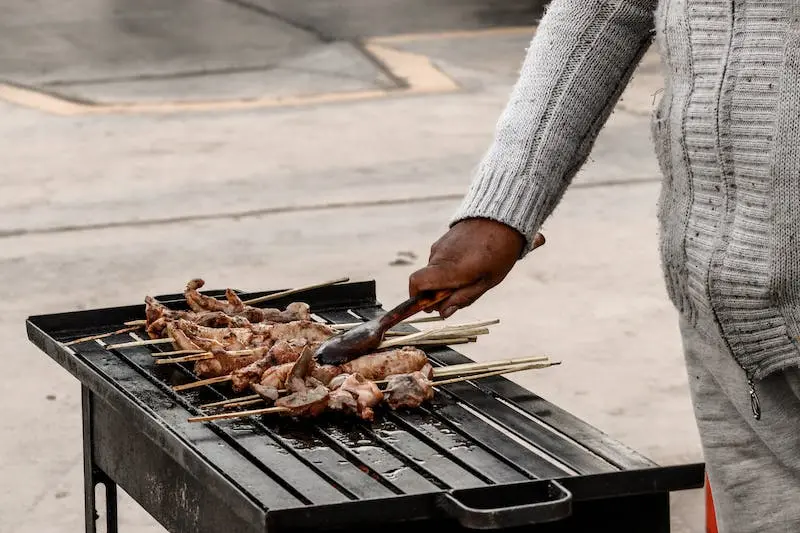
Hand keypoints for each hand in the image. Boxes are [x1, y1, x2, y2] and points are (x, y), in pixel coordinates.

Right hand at [408, 218, 544, 317]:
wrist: (503, 218)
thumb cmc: (498, 253)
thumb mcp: (486, 282)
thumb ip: (463, 298)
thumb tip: (442, 313)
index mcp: (448, 269)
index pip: (416, 283)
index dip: (417, 298)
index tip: (432, 307)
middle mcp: (439, 256)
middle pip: (425, 281)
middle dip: (436, 293)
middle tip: (460, 293)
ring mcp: (439, 246)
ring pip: (433, 270)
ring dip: (444, 279)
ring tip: (470, 275)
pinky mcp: (443, 239)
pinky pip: (439, 259)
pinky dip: (447, 267)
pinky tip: (468, 264)